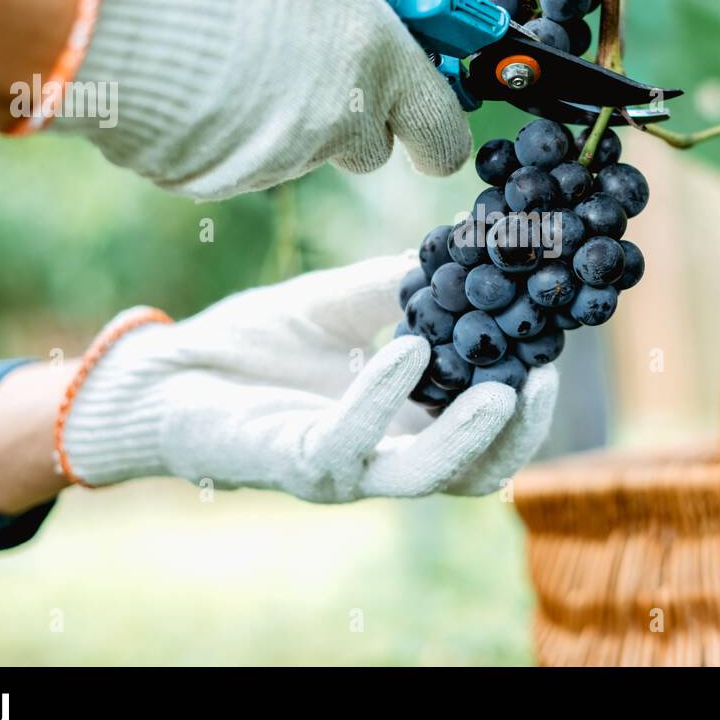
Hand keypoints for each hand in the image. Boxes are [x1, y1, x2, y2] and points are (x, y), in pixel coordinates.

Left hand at [60, 255, 557, 501]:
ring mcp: (345, 468)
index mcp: (404, 422)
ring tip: (505, 386)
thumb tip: (466, 244)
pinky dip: (385, 394)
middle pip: (477, 470)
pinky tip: (409, 347)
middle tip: (544, 376)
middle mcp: (385, 455)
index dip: (527, 399)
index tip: (552, 340)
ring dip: (473, 434)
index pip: (486, 429)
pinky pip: (354, 440)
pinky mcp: (297, 464)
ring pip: (429, 474)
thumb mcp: (342, 302)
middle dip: (520, 431)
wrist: (167, 372)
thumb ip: (402, 286)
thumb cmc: (253, 345)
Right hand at [61, 0, 470, 198]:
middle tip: (303, 52)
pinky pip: (239, 156)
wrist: (85, 4)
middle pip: (369, 145)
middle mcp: (335, 123)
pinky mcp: (215, 180)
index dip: (436, 123)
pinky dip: (227, 126)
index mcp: (375, 59)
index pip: (443, 134)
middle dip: (351, 110)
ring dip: (283, 110)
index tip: (423, 104)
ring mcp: (273, 160)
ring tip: (225, 46)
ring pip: (301, 148)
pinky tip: (189, 74)